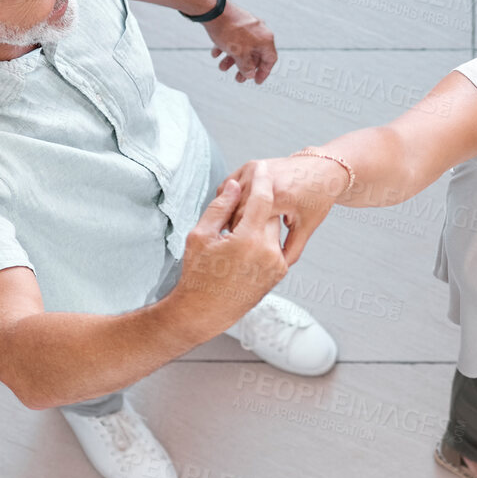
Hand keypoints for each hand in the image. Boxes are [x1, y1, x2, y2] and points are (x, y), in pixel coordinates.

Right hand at [169, 164, 289, 334]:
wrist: (205, 312)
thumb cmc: (198, 274)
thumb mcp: (200, 236)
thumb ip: (220, 207)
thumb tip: (235, 185)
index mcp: (249, 240)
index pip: (262, 198)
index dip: (260, 179)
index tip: (258, 165)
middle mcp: (269, 252)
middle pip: (269, 213)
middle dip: (256, 206)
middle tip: (238, 207)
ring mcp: (276, 264)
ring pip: (273, 229)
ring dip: (260, 223)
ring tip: (237, 231)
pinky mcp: (279, 273)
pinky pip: (275, 246)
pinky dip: (263, 240)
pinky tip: (244, 246)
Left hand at [202, 3, 277, 83]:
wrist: (214, 10)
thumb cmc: (230, 32)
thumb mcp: (239, 54)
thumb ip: (246, 67)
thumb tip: (250, 75)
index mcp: (266, 39)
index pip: (270, 59)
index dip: (264, 72)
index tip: (256, 81)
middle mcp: (259, 31)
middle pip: (255, 54)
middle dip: (245, 68)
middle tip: (238, 78)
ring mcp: (248, 25)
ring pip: (243, 47)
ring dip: (233, 59)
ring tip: (222, 67)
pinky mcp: (236, 21)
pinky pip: (234, 38)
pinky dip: (226, 47)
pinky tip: (216, 53)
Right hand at [231, 154, 349, 264]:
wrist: (322, 168)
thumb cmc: (318, 196)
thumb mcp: (307, 226)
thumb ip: (292, 249)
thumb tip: (278, 266)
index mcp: (279, 195)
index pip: (246, 220)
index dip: (241, 236)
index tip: (242, 247)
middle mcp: (264, 179)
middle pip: (235, 209)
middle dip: (235, 226)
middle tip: (238, 242)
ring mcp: (256, 169)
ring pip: (230, 197)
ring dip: (230, 213)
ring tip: (238, 228)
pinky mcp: (250, 165)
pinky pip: (230, 185)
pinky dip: (229, 199)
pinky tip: (236, 212)